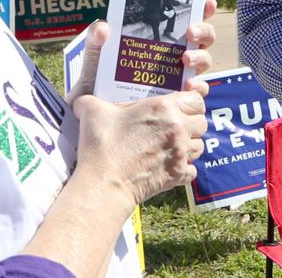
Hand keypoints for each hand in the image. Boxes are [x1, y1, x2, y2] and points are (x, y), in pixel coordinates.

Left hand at [68, 0, 217, 102]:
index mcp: (157, 41)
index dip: (201, 9)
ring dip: (200, 57)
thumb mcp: (94, 60)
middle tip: (190, 33)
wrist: (94, 119)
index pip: (184, 20)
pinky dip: (197, 85)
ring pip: (203, 62)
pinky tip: (187, 85)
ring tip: (185, 59)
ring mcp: (177, 78)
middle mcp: (173, 57)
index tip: (207, 2)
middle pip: (202, 39)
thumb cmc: (96, 85)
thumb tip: (103, 27)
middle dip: (203, 32)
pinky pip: (197, 91)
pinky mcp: (178, 100)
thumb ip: (95, 42)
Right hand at [73, 90, 207, 204]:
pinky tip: (170, 166)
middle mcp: (178, 129)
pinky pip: (192, 170)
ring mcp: (180, 154)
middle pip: (202, 122)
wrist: (104, 182)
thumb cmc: (101, 145)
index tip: (180, 105)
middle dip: (192, 123)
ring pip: (200, 146)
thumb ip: (89, 102)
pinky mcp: (177, 175)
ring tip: (173, 146)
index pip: (196, 99)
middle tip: (175, 126)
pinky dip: (184, 169)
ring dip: (189, 145)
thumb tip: (79, 101)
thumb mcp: (92, 112)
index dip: (191, 101)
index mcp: (163, 108)